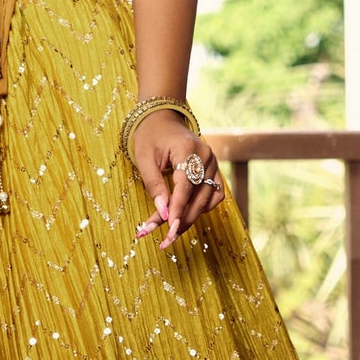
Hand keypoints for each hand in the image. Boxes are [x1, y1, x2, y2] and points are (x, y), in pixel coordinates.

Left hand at [130, 110, 224, 249]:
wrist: (162, 119)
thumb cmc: (149, 137)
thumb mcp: (144, 159)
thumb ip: (154, 186)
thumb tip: (163, 213)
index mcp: (188, 149)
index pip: (185, 186)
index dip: (177, 209)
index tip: (168, 230)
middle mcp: (207, 156)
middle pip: (199, 196)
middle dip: (182, 220)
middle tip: (164, 240)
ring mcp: (214, 163)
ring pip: (208, 199)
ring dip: (190, 217)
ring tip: (170, 232)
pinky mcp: (214, 171)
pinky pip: (215, 195)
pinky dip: (202, 208)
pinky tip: (185, 215)